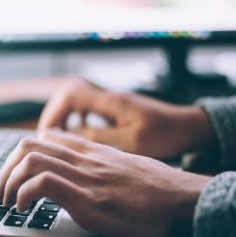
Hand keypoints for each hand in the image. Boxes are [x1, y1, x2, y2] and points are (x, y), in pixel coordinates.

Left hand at [0, 130, 209, 236]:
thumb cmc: (158, 189)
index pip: (47, 137)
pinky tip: (24, 209)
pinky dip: (24, 194)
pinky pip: (43, 183)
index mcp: (92, 152)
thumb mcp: (126, 167)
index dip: (23, 154)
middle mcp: (85, 159)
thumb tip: (84, 176)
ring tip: (7, 202)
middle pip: (29, 144)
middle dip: (6, 168)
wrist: (184, 201)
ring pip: (30, 159)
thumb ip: (101, 166)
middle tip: (2, 190)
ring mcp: (85, 177)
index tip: (17, 173)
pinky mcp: (88, 199)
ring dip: (8, 181)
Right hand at [38, 79, 215, 158]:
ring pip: (77, 102)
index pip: (71, 95)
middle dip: (54, 115)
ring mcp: (112, 103)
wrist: (188, 127)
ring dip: (64, 117)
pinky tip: (79, 134)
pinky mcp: (116, 110)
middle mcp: (108, 97)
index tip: (47, 133)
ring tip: (58, 137)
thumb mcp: (133, 141)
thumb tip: (71, 136)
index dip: (54, 113)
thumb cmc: (166, 133)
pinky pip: (88, 109)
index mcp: (111, 101)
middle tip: (47, 137)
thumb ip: (100, 137)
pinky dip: (77, 120)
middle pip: (69, 95)